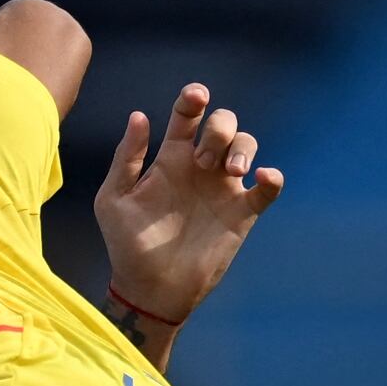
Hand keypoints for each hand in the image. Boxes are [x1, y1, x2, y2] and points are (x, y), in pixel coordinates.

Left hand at [93, 84, 284, 328]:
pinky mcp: (242, 213)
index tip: (195, 96)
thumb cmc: (127, 243)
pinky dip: (273, 178)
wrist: (149, 288)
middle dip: (219, 128)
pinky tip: (263, 177)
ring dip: (242, 148)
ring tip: (231, 170)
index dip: (193, 99)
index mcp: (171, 158)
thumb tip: (139, 116)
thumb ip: (126, 159)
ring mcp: (222, 188)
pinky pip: (268, 189)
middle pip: (223, 123)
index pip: (186, 116)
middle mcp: (200, 167)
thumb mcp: (113, 199)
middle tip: (202, 160)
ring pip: (247, 145)